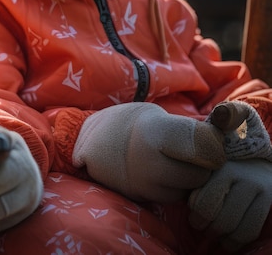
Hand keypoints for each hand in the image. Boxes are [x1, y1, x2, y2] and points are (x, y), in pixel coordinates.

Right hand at [72, 102, 224, 202]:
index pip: (206, 144)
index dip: (214, 143)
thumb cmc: (128, 122)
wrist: (91, 140)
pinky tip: (164, 173)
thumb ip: (185, 129)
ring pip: (191, 188)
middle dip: (204, 162)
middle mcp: (151, 162)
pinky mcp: (144, 197)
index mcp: (155, 132)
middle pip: (203, 171)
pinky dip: (178, 188)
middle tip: (191, 151)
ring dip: (191, 177)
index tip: (209, 138)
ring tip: (174, 161)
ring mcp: (147, 183)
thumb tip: (222, 137)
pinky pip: (176, 197)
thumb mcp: (154, 115)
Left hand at [189, 159, 271, 250]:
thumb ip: (198, 185)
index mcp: (224, 169)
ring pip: (242, 229)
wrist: (254, 160)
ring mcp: (261, 190)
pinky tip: (231, 239)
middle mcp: (245, 179)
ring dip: (226, 239)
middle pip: (226, 219)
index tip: (194, 220)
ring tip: (218, 238)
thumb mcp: (208, 170)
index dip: (198, 216)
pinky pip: (254, 229)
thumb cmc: (221, 166)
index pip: (208, 202)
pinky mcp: (271, 200)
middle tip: (203, 230)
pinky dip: (240, 240)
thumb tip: (190, 207)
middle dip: (211, 230)